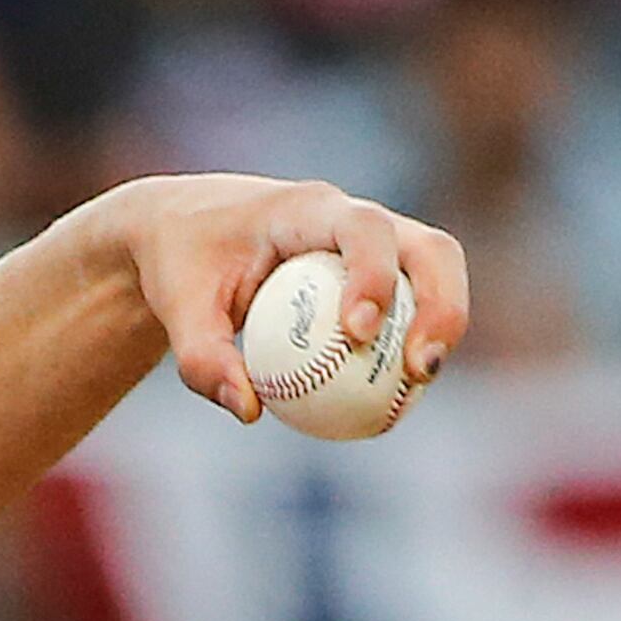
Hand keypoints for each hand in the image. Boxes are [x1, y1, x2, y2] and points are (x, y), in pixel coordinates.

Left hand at [82, 174, 469, 421]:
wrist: (183, 229)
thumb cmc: (182, 264)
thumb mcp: (178, 309)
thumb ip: (203, 359)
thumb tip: (249, 411)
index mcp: (305, 208)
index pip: (362, 229)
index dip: (373, 276)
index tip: (357, 333)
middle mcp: (351, 216)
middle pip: (429, 247)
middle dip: (441, 304)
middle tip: (419, 369)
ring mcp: (373, 241)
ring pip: (435, 273)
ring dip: (442, 325)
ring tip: (418, 385)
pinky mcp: (377, 268)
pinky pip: (414, 302)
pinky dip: (416, 341)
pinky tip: (400, 394)